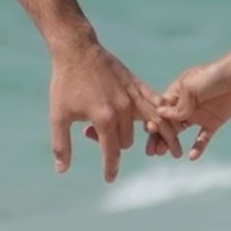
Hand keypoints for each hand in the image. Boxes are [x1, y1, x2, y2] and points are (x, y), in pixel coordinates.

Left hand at [48, 35, 178, 180]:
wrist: (77, 51)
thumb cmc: (65, 84)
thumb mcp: (58, 116)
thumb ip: (61, 144)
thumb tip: (62, 170)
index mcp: (104, 119)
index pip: (112, 152)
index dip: (110, 168)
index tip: (110, 179)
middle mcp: (122, 109)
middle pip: (126, 141)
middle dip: (114, 145)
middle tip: (90, 134)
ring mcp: (132, 95)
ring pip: (151, 123)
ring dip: (156, 137)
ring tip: (172, 150)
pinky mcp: (136, 83)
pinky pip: (155, 102)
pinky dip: (164, 114)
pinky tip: (172, 122)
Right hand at [158, 47, 230, 160]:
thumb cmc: (213, 75)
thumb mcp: (191, 87)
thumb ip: (179, 105)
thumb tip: (161, 114)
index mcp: (176, 94)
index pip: (160, 110)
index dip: (154, 121)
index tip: (148, 131)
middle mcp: (185, 106)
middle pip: (167, 124)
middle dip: (158, 137)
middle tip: (152, 152)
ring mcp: (198, 115)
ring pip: (180, 133)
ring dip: (172, 143)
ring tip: (165, 154)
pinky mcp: (212, 123)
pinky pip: (202, 138)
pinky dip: (197, 147)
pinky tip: (191, 157)